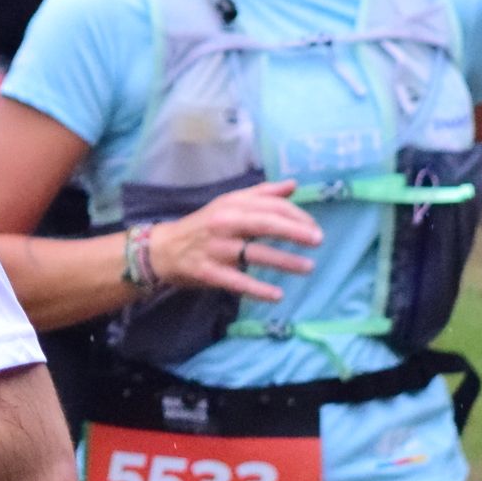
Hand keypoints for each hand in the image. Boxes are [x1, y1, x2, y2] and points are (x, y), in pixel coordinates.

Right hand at [147, 181, 321, 303]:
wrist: (164, 249)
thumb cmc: (203, 226)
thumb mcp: (228, 204)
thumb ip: (261, 194)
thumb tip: (293, 185)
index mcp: (231, 205)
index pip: (270, 205)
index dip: (295, 215)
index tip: (314, 227)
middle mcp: (224, 224)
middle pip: (264, 224)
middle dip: (294, 232)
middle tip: (318, 240)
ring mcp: (216, 249)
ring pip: (254, 254)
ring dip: (284, 261)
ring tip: (308, 267)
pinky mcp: (208, 272)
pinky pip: (237, 282)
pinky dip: (258, 290)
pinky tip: (277, 295)